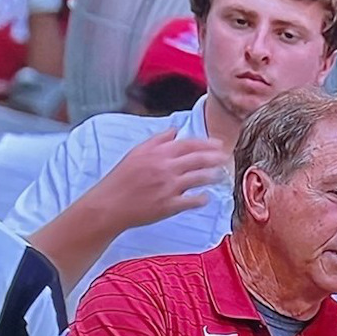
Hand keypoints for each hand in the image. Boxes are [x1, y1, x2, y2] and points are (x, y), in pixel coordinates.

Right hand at [87, 129, 228, 230]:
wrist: (109, 205)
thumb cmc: (121, 179)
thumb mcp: (136, 153)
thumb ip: (158, 140)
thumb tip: (176, 130)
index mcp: (157, 154)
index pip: (189, 144)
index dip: (207, 143)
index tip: (219, 144)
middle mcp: (165, 168)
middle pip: (198, 159)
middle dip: (216, 158)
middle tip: (227, 158)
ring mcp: (168, 187)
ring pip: (199, 178)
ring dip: (213, 176)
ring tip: (221, 176)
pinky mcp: (169, 205)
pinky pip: (192, 201)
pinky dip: (202, 198)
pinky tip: (206, 197)